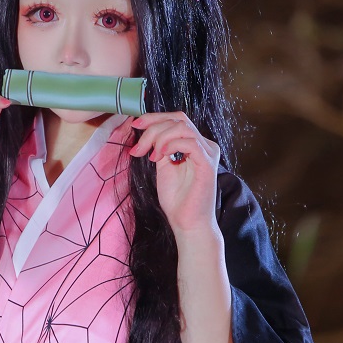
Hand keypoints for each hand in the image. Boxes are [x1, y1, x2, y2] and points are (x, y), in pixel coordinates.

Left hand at [129, 111, 219, 233]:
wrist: (187, 224)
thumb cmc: (178, 200)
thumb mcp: (164, 167)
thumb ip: (160, 148)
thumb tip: (147, 131)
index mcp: (195, 145)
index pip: (176, 119)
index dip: (154, 118)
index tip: (135, 124)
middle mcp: (205, 145)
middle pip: (178, 119)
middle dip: (153, 126)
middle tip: (139, 147)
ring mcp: (208, 153)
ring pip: (182, 127)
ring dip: (159, 137)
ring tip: (151, 156)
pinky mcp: (207, 163)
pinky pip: (190, 142)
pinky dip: (171, 144)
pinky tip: (160, 156)